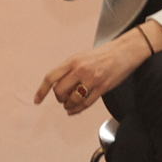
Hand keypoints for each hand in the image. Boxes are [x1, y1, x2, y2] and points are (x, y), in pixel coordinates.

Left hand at [34, 33, 157, 117]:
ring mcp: (92, 79)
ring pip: (72, 100)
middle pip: (59, 91)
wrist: (125, 51)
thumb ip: (70, 69)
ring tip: (69, 105)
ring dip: (68, 106)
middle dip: (59, 98)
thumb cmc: (103, 54)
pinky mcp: (102, 88)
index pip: (51, 77)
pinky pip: (85, 104)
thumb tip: (58, 85)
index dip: (41, 90)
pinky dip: (77, 109)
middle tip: (63, 98)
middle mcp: (80, 70)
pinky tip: (74, 110)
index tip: (37, 100)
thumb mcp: (82, 56)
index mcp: (73, 60)